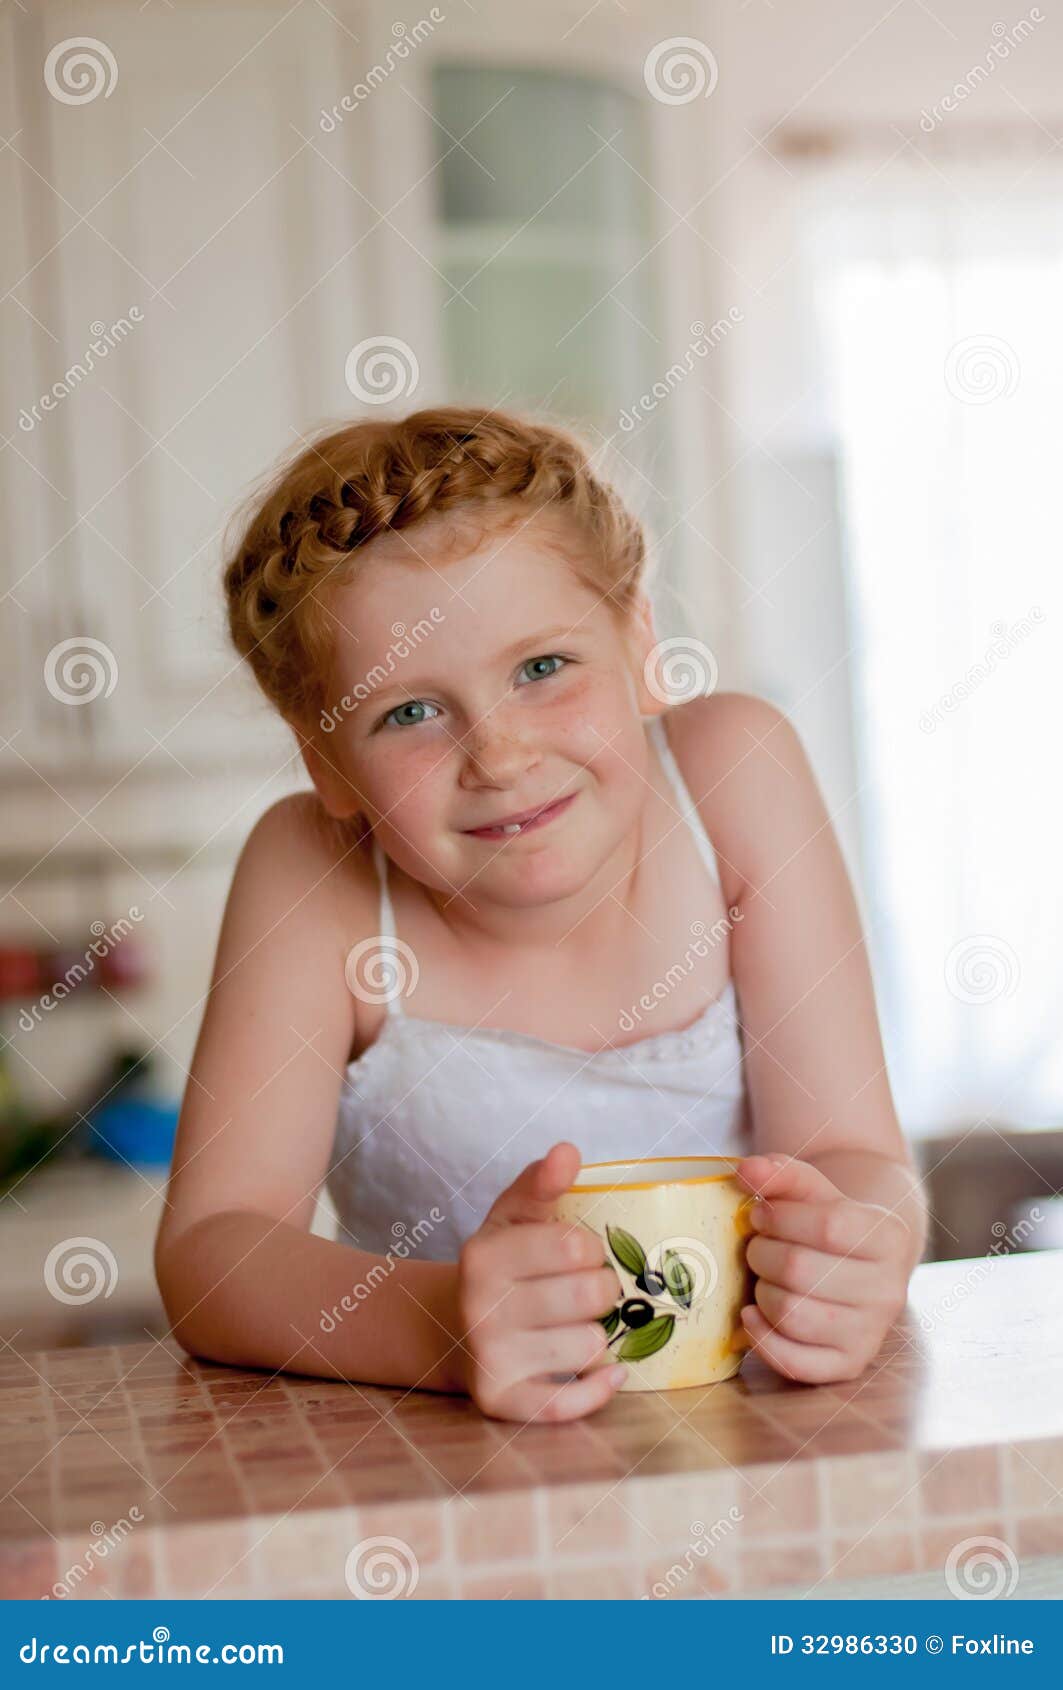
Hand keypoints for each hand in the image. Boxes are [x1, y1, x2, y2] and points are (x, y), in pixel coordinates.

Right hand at [455, 1141, 624, 1422]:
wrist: (453, 1330)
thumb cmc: (501, 1267)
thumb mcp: (513, 1217)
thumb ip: (541, 1182)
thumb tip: (568, 1151)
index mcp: (484, 1255)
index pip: (576, 1245)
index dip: (591, 1248)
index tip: (579, 1253)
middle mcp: (480, 1307)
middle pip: (591, 1294)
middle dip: (601, 1289)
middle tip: (586, 1291)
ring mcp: (490, 1358)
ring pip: (591, 1346)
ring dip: (596, 1336)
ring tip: (576, 1327)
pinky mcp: (503, 1402)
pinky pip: (571, 1403)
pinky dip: (599, 1388)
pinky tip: (608, 1372)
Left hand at [734, 1153, 910, 1382]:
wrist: (861, 1265)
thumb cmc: (829, 1224)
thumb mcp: (813, 1190)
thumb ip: (780, 1173)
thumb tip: (746, 1170)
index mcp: (889, 1237)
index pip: (827, 1225)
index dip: (779, 1217)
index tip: (759, 1213)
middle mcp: (889, 1289)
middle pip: (800, 1271)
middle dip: (761, 1253)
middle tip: (756, 1246)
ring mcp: (872, 1332)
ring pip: (792, 1315)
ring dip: (760, 1292)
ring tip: (761, 1277)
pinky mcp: (849, 1365)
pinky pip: (795, 1363)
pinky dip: (762, 1338)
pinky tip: (752, 1313)